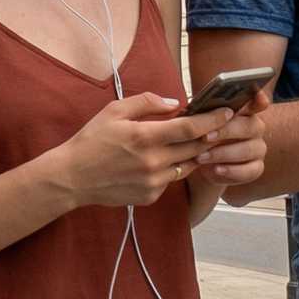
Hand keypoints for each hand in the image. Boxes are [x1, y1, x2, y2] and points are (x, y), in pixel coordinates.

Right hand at [55, 92, 233, 207]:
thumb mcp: (113, 111)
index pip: (190, 128)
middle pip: (195, 148)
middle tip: (214, 126)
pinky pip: (171, 180)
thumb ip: (145, 102)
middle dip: (207, 136)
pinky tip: (160, 161)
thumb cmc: (91, 141)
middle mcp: (153, 161)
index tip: (227, 112)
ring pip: (187, 165)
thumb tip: (174, 103)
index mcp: (144, 137)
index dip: (212, 120)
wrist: (72, 177)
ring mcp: (153, 182)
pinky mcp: (151, 196)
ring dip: (193, 153)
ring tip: (190, 143)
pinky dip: (172, 168)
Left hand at [193, 91, 269, 186]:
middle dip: (226, 131)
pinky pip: (250, 170)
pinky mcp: (256, 168)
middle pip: (250, 126)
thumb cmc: (200, 136)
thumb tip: (194, 110)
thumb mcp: (197, 122)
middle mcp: (255, 128)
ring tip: (201, 157)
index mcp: (243, 110)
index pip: (257, 101)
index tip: (257, 98)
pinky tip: (216, 170)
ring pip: (249, 149)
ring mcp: (258, 148)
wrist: (201, 162)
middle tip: (205, 137)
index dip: (259, 98)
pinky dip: (231, 171)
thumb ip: (203, 114)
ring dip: (223, 153)